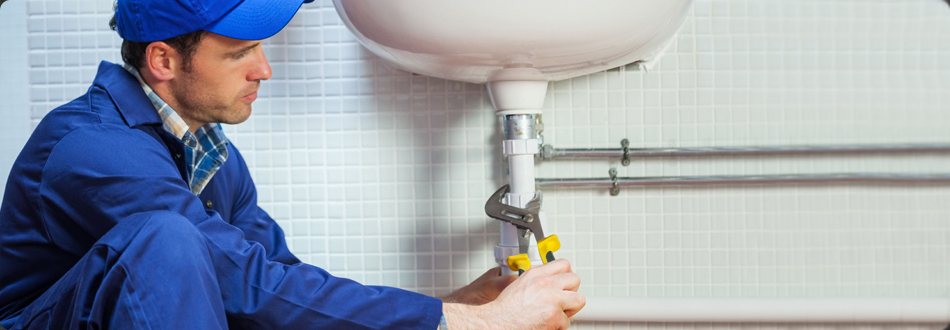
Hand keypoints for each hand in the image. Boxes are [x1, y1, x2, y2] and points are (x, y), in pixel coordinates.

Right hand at [443, 259, 584, 329]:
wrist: (497, 323)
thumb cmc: (505, 310)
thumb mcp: (520, 285)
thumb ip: (538, 280)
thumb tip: (554, 282)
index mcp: (536, 274)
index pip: (564, 264)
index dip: (566, 276)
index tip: (564, 283)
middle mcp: (545, 283)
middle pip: (575, 279)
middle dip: (571, 292)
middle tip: (563, 301)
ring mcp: (552, 299)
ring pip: (579, 300)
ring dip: (569, 309)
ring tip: (555, 313)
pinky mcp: (555, 316)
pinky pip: (567, 322)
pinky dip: (558, 326)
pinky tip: (545, 323)